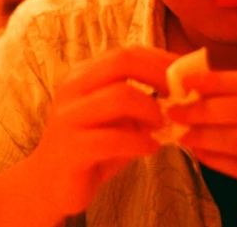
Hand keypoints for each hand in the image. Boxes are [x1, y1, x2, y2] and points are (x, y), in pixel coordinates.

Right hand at [27, 47, 178, 215]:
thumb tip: (181, 91)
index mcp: (83, 75)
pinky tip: (151, 149)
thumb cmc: (92, 146)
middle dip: (159, 75)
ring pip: (119, 96)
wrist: (50, 183)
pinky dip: (140, 142)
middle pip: (122, 61)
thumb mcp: (118, 119)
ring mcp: (69, 117)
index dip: (161, 60)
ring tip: (163, 126)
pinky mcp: (71, 148)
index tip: (186, 74)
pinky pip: (113, 138)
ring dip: (151, 109)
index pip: (127, 53)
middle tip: (180, 95)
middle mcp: (73, 88)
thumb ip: (141, 101)